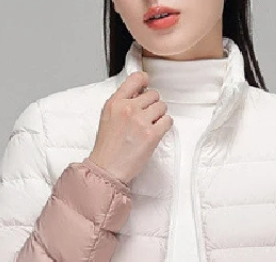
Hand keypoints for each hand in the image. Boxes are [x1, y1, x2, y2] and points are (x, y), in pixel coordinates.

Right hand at [87, 70, 172, 185]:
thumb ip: (122, 102)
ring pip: (162, 106)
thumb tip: (139, 92)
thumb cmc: (108, 147)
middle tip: (146, 117)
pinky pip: (168, 121)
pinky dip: (165, 125)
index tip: (147, 85)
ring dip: (159, 115)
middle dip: (152, 104)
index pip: (136, 79)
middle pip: (153, 94)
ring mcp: (141, 121)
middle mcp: (128, 109)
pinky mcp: (151, 135)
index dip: (145, 80)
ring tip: (150, 126)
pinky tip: (156, 132)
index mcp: (115, 102)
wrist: (108, 169)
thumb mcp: (108, 116)